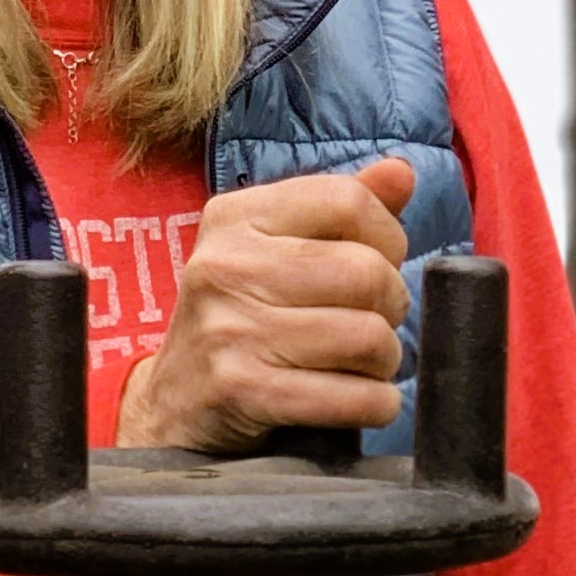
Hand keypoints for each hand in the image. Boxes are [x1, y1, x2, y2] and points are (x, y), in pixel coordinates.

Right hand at [116, 162, 415, 453]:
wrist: (174, 404)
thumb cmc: (240, 317)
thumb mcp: (274, 248)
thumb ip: (337, 208)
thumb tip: (400, 172)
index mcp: (235, 217)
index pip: (348, 201)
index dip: (388, 236)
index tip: (377, 262)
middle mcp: (225, 267)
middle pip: (366, 272)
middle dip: (391, 304)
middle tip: (373, 321)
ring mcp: (230, 330)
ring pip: (367, 337)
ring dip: (384, 360)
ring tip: (363, 362)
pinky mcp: (243, 390)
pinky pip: (351, 397)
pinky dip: (376, 403)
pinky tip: (363, 400)